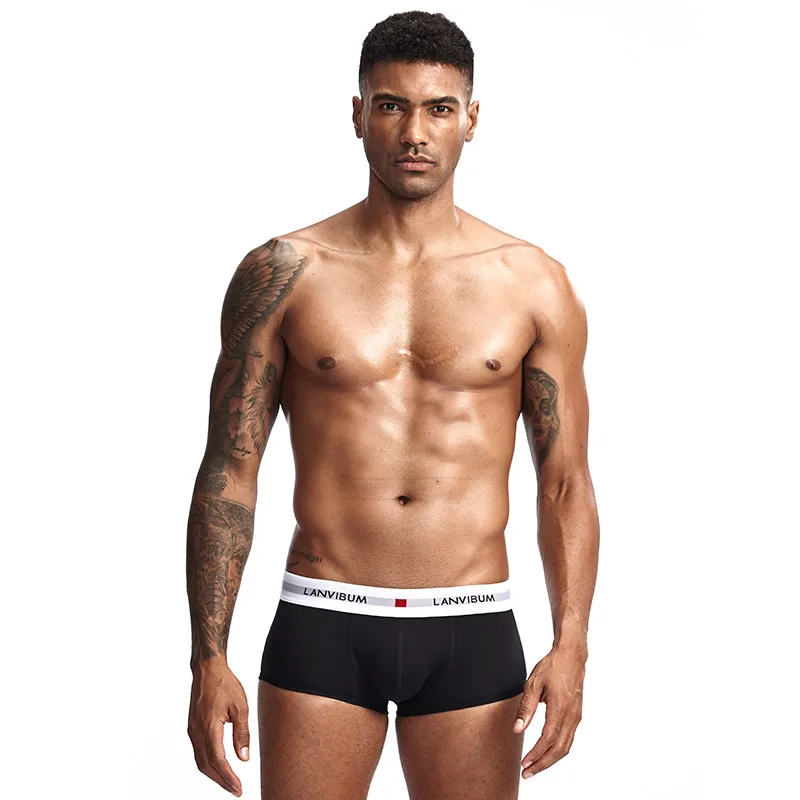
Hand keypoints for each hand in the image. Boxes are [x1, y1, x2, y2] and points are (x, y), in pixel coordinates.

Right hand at [187, 660, 250, 795]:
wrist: (207, 669)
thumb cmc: (225, 684)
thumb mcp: (240, 707)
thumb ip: (242, 733)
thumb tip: (243, 758)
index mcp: (209, 727)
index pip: (218, 760)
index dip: (228, 777)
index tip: (238, 788)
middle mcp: (197, 731)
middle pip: (207, 766)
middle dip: (221, 781)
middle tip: (236, 790)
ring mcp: (192, 730)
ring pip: (201, 761)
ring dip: (214, 775)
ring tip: (229, 782)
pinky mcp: (192, 728)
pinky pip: (199, 752)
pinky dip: (208, 764)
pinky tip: (219, 766)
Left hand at [512, 643, 585, 778]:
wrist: (571, 656)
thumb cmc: (552, 666)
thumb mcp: (533, 684)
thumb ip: (526, 707)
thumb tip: (518, 728)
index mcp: (560, 708)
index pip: (548, 739)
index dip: (536, 754)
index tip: (524, 763)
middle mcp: (571, 715)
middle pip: (559, 749)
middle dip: (543, 764)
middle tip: (528, 772)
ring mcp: (576, 716)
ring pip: (566, 746)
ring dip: (551, 760)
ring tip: (535, 766)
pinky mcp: (576, 715)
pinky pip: (569, 739)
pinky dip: (558, 750)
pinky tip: (547, 752)